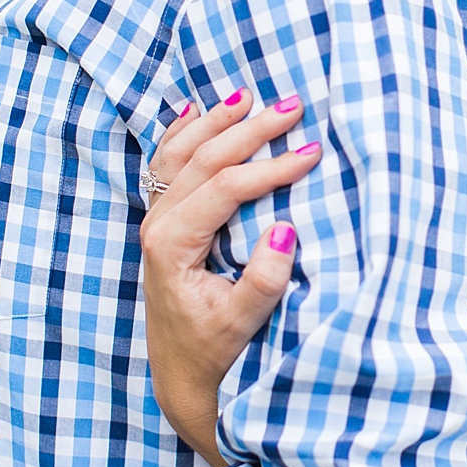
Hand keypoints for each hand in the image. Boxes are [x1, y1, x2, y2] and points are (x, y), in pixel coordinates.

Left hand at [139, 89, 321, 466]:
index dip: (270, 167)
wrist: (180, 372)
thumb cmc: (214, 349)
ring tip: (248, 94)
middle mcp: (158, 224)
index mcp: (173, 244)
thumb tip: (284, 231)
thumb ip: (263, 280)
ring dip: (216, 121)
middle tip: (293, 105)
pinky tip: (195, 110)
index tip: (311, 153)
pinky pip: (166, 165)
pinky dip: (181, 133)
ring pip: (181, 154)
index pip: (225, 187)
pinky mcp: (162, 222)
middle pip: (204, 159)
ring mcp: (155, 220)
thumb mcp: (242, 322)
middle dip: (249, 129)